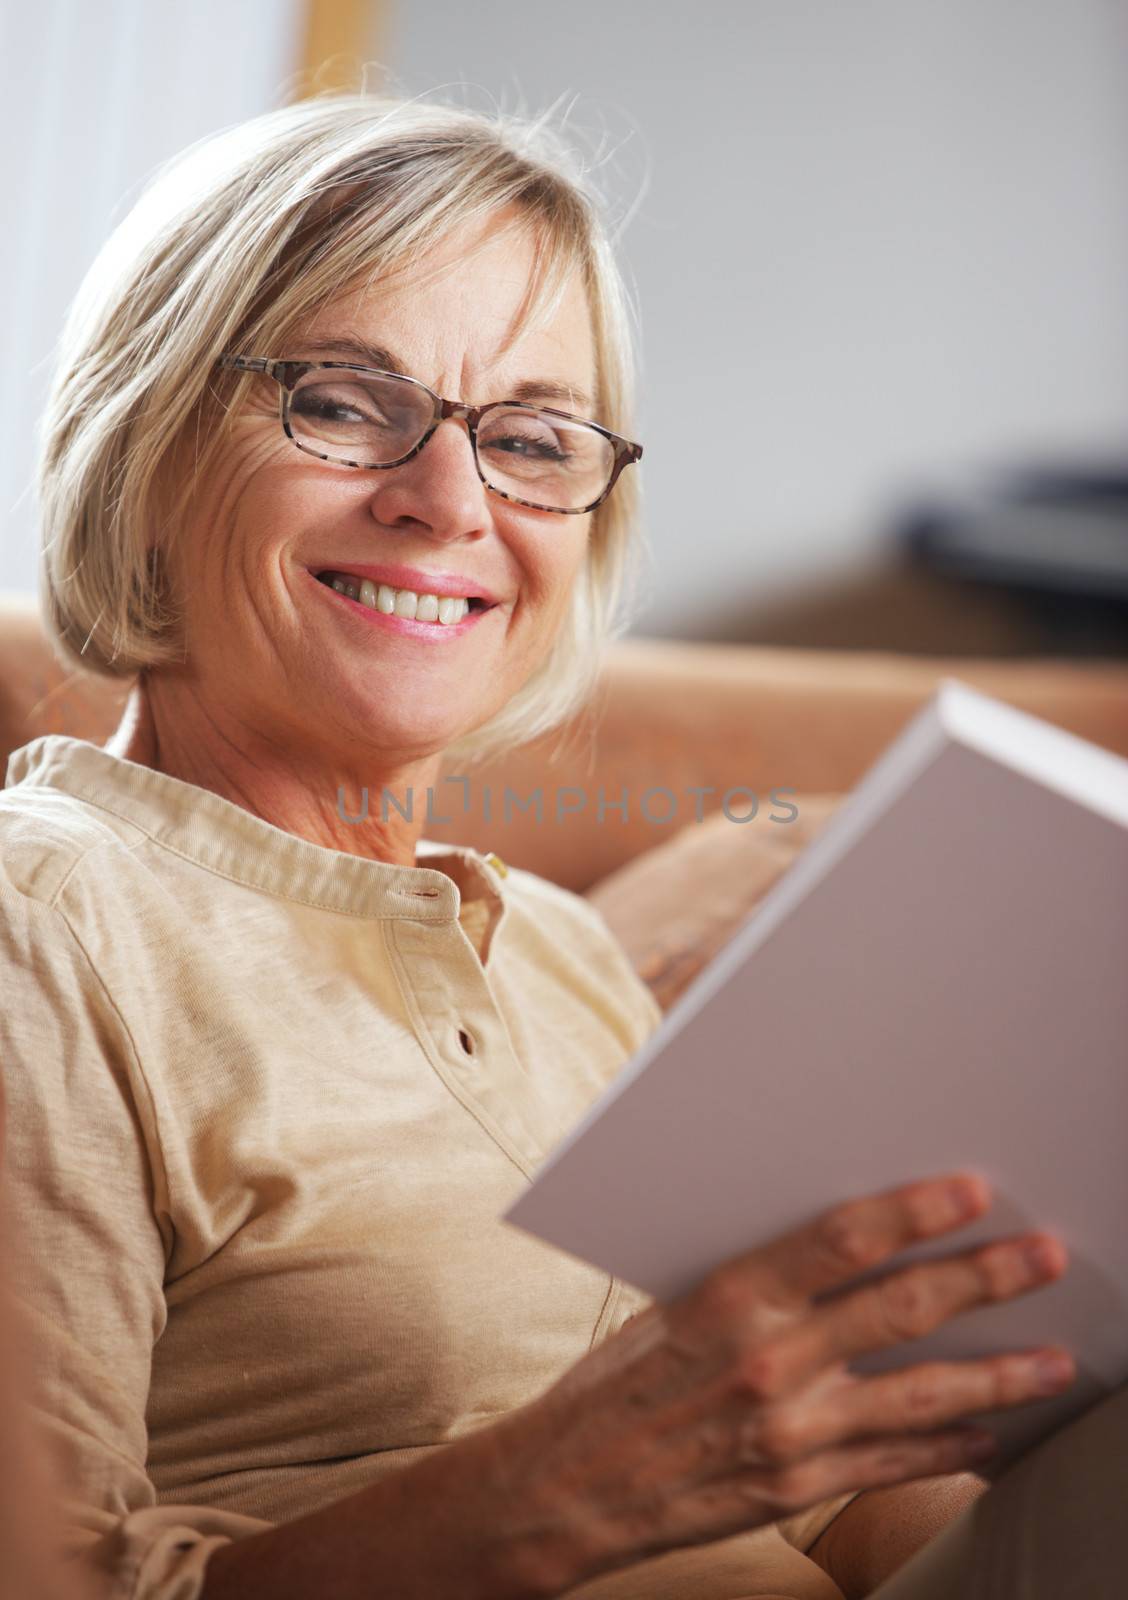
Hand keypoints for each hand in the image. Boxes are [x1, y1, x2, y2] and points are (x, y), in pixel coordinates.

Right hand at [491, 1172, 1071, 1595]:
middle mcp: (768, 1363)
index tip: (971, 1191)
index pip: (841, 1239)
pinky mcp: (797, 1487)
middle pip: (900, 1309)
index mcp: (728, 1297)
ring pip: (919, 1395)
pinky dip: (947, 1449)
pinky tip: (987, 1433)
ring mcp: (790, 1431)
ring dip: (997, 1374)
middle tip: (1043, 1255)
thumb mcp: (671, 1302)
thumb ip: (757, 1278)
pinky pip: (892, 1465)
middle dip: (984, 1278)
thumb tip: (843, 1238)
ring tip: (1054, 1359)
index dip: (913, 1210)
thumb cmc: (614, 1385)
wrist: (566, 1487)